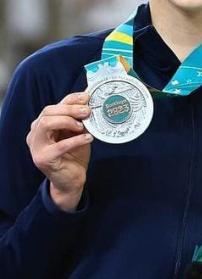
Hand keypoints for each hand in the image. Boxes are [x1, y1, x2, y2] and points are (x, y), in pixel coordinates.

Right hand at [26, 92, 92, 211]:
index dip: (70, 100)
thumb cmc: (74, 155)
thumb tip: (89, 101)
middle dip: (69, 109)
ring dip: (67, 121)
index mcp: (41, 126)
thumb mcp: (77, 134)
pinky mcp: (43, 159)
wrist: (71, 181)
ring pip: (46, 124)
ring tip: (83, 126)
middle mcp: (35, 134)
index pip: (53, 107)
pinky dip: (76, 140)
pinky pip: (59, 145)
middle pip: (47, 113)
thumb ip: (79, 119)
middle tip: (87, 111)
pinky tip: (88, 138)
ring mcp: (36, 147)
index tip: (87, 97)